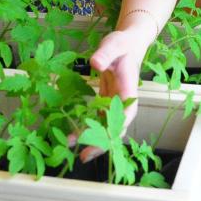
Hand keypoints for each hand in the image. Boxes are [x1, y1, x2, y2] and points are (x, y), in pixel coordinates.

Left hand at [78, 28, 150, 161]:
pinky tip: (72, 136)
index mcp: (128, 91)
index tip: (100, 140)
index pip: (125, 115)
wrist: (126, 46)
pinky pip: (97, 120)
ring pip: (105, 128)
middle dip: (101, 143)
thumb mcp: (114, 45)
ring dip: (91, 140)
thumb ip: (105, 54)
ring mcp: (114, 105)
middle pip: (116, 128)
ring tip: (73, 149)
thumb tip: (95, 63)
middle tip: (84, 155)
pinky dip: (86, 129)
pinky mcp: (105, 104)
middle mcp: (123, 103)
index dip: (114, 129)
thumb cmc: (121, 45)